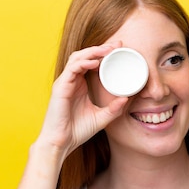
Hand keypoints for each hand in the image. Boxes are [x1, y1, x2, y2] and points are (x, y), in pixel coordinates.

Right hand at [36, 43, 128, 160]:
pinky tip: (95, 62)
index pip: (91, 62)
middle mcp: (71, 80)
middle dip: (101, 48)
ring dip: (93, 51)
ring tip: (109, 49)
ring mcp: (65, 82)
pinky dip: (83, 63)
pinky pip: (71, 69)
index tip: (120, 49)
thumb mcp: (101, 118)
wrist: (61, 143)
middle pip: (85, 55)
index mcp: (79, 85)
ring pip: (77, 58)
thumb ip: (114, 108)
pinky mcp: (60, 87)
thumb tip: (127, 98)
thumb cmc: (76, 131)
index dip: (104, 54)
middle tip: (118, 45)